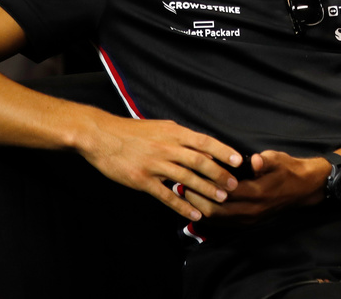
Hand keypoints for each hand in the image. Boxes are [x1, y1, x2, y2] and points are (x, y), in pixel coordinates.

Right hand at [76, 113, 240, 221]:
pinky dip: (182, 205)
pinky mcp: (142, 180)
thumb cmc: (133, 132)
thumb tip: (202, 145)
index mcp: (173, 132)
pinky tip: (194, 213)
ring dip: (205, 190)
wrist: (102, 136)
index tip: (238, 161)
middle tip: (234, 185)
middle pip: (199, 161)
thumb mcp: (161, 127)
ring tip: (220, 199)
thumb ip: (180, 137)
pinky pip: (166, 195)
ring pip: (186, 179)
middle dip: (219, 174)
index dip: (223, 151)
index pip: (204, 141)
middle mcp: (167, 147)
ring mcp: (155, 164)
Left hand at [185, 150, 326, 223]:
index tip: (190, 174)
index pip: (224, 193)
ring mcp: (249, 219)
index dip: (205, 185)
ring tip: (184, 195)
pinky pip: (223, 223)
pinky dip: (208, 216)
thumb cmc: (288, 169)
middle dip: (196, 199)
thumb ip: (265, 161)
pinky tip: (198, 206)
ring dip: (199, 208)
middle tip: (181, 185)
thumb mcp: (278, 159)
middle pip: (215, 210)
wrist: (303, 188)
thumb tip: (255, 160)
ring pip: (217, 219)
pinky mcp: (247, 222)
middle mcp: (251, 211)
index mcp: (258, 193)